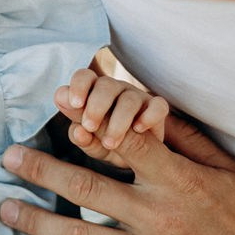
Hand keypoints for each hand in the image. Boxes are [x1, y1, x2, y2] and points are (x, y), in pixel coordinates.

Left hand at [0, 114, 234, 234]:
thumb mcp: (227, 170)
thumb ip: (183, 139)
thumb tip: (143, 105)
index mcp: (179, 182)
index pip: (123, 144)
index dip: (86, 125)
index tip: (56, 112)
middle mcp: (157, 220)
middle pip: (84, 187)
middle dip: (39, 169)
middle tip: (7, 157)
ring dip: (33, 222)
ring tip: (2, 208)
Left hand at [53, 69, 168, 165]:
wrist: (133, 158)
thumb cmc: (105, 144)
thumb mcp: (89, 144)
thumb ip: (79, 135)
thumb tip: (77, 129)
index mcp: (93, 92)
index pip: (84, 77)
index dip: (79, 86)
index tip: (75, 104)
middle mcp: (115, 90)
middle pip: (106, 85)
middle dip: (96, 106)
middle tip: (90, 127)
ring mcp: (137, 98)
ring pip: (129, 99)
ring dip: (118, 121)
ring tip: (110, 143)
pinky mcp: (156, 109)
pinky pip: (158, 106)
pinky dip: (149, 116)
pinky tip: (139, 129)